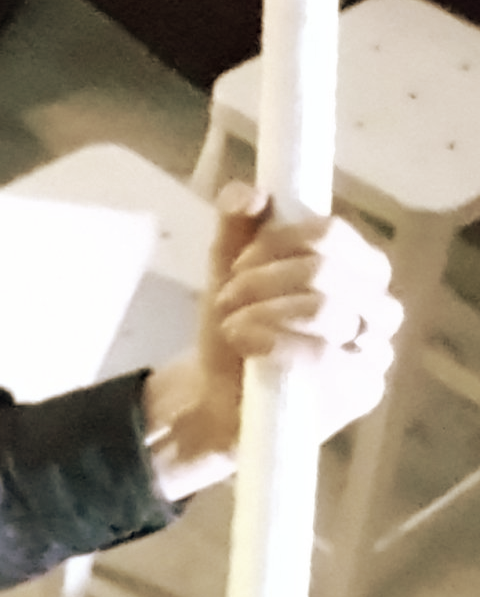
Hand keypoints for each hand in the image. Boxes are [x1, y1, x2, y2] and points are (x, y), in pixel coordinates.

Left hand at [142, 183, 401, 498]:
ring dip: (266, 311)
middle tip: (227, 297)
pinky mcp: (360, 392)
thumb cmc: (238, 333)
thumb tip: (250, 193)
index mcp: (359, 269)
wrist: (218, 403)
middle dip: (266, 281)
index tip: (238, 263)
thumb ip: (236, 226)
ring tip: (231, 324)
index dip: (279, 242)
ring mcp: (375, 352)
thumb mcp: (228, 273)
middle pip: (327, 272)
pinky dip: (276, 344)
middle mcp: (378, 307)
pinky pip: (323, 357)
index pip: (331, 235)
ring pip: (327, 310)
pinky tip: (245, 345)